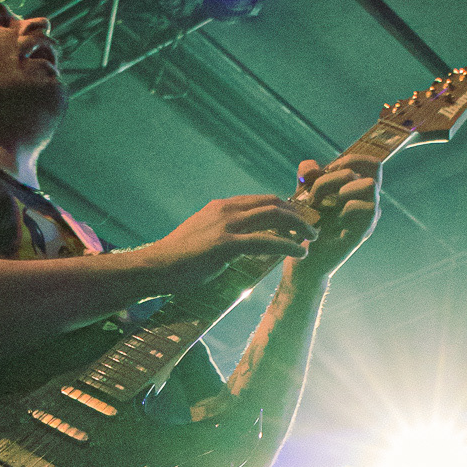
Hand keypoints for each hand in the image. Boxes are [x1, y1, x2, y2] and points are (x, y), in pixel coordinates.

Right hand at [143, 193, 313, 291]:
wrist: (154, 267)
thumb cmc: (176, 260)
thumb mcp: (203, 239)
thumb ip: (223, 236)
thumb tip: (239, 246)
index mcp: (221, 207)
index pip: (260, 200)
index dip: (284, 207)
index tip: (298, 220)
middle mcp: (226, 210)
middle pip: (272, 202)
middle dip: (297, 213)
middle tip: (311, 227)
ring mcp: (226, 225)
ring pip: (273, 216)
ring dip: (298, 226)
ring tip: (312, 239)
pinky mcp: (225, 245)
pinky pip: (265, 241)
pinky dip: (287, 245)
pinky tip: (299, 253)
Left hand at [292, 154, 380, 274]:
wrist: (303, 259)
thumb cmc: (308, 226)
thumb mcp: (304, 194)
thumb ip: (309, 176)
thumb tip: (313, 168)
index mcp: (359, 190)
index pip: (373, 163)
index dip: (352, 158)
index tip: (329, 169)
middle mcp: (368, 201)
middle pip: (373, 167)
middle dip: (337, 174)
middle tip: (316, 192)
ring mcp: (369, 217)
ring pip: (369, 184)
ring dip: (341, 188)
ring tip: (320, 206)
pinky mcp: (364, 232)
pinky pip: (367, 208)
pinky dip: (345, 208)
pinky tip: (328, 220)